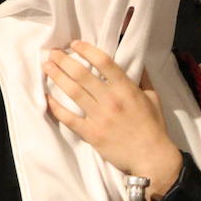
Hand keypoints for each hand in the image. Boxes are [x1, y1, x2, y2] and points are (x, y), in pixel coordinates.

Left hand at [44, 40, 183, 199]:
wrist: (151, 157)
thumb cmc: (153, 127)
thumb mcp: (153, 98)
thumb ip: (142, 79)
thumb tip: (137, 62)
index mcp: (126, 89)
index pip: (104, 62)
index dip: (87, 50)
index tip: (75, 44)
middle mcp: (111, 100)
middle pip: (82, 75)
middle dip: (65, 61)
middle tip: (54, 52)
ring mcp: (100, 117)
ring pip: (73, 92)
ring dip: (58, 77)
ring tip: (47, 66)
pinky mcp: (92, 134)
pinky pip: (69, 118)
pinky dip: (56, 107)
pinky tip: (47, 98)